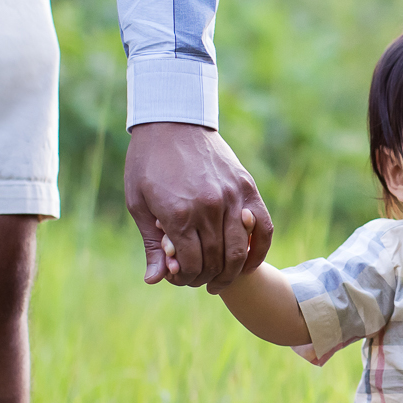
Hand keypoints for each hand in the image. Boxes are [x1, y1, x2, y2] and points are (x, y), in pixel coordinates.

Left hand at [124, 122, 272, 292]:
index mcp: (178, 214)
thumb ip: (152, 244)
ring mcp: (231, 197)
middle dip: (205, 277)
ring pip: (239, 250)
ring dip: (230, 271)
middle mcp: (208, 208)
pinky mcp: (246, 187)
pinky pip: (263, 228)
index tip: (178, 277)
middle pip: (215, 261)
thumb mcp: (139, 204)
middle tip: (198, 281)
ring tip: (220, 279)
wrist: (172, 121)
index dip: (185, 278)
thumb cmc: (148, 163)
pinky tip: (246, 263)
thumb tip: (156, 280)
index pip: (190, 264)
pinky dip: (258, 251)